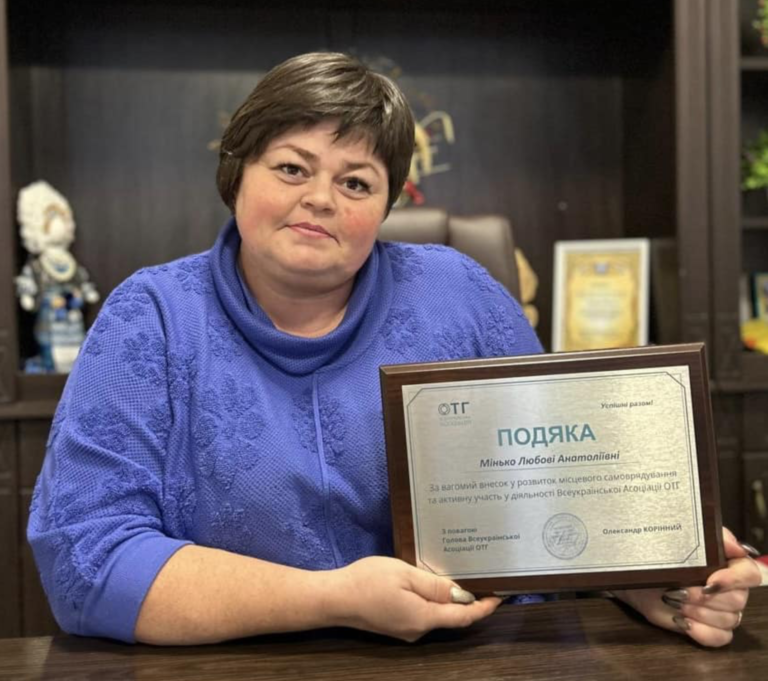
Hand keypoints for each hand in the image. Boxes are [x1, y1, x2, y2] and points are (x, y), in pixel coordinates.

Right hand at [329, 556, 500, 641]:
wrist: (334, 598)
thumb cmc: (368, 581)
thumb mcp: (405, 575)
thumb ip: (435, 585)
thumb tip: (462, 594)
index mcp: (424, 618)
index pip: (464, 617)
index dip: (484, 608)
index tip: (501, 596)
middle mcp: (418, 630)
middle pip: (452, 617)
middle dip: (469, 601)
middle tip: (482, 578)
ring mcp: (406, 630)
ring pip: (436, 615)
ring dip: (449, 600)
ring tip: (457, 576)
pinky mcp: (396, 625)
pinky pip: (422, 614)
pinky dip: (432, 601)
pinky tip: (429, 585)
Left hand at [614, 528, 762, 646]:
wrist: (638, 574)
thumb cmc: (662, 554)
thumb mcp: (682, 538)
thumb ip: (713, 538)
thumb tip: (739, 548)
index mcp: (729, 564)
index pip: (750, 574)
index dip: (734, 579)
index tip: (710, 580)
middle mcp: (730, 589)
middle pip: (738, 600)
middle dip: (705, 597)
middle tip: (679, 590)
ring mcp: (721, 610)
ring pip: (728, 619)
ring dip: (699, 611)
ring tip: (673, 599)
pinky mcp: (708, 628)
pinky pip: (721, 637)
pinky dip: (703, 632)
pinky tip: (683, 621)